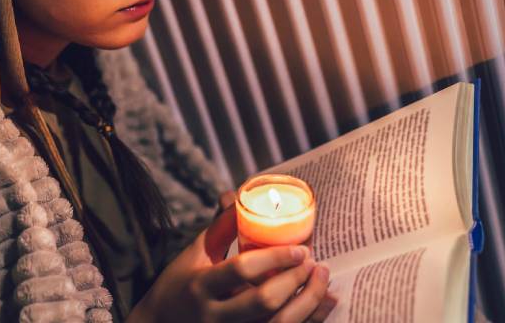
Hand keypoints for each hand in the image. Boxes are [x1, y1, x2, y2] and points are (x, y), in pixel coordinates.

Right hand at [129, 191, 337, 321]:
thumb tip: (236, 195)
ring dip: (308, 303)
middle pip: (264, 302)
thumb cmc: (180, 285)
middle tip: (315, 262)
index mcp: (201, 286)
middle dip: (295, 280)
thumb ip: (219, 228)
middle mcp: (215, 316)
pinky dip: (309, 320)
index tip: (301, 248)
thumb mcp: (195, 254)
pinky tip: (324, 303)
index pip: (241, 268)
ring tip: (323, 280)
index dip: (275, 257)